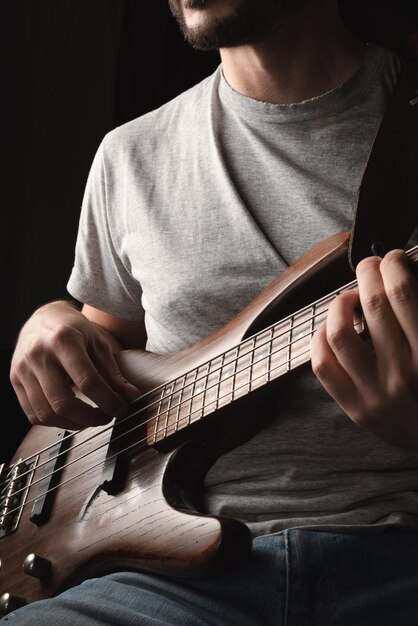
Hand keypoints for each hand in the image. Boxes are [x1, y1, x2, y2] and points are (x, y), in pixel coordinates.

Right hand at [10, 301, 139, 429]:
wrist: (45, 318)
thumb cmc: (75, 330)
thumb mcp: (98, 344)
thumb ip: (113, 373)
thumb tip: (131, 397)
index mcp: (63, 339)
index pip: (87, 381)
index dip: (108, 401)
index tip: (121, 409)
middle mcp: (38, 354)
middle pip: (63, 402)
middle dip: (90, 418)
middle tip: (106, 417)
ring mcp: (22, 369)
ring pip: (46, 413)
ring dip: (73, 424)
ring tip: (90, 418)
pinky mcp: (15, 380)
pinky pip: (33, 413)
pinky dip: (54, 421)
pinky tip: (70, 416)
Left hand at [311, 249, 417, 451]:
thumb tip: (402, 279)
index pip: (403, 293)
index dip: (393, 266)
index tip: (393, 259)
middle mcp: (403, 374)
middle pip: (372, 305)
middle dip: (368, 274)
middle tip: (370, 266)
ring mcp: (375, 394)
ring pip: (339, 333)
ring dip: (341, 304)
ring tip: (350, 298)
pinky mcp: (355, 409)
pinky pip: (323, 366)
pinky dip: (320, 339)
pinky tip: (332, 328)